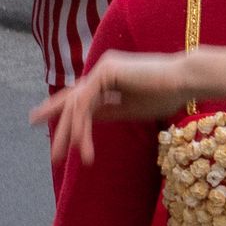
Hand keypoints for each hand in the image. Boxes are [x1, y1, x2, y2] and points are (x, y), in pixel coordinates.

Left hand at [34, 47, 199, 164]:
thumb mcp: (131, 109)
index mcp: (109, 77)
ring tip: (61, 156)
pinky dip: (82, 125)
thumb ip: (108, 111)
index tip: (39, 120)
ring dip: (68, 133)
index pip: (79, 95)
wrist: (186, 81)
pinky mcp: (106, 72)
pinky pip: (86, 103)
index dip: (59, 108)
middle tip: (47, 147)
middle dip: (57, 124)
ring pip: (76, 104)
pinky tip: (80, 144)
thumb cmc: (167, 95)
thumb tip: (87, 119)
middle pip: (72, 100)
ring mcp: (103, 69)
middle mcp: (103, 70)